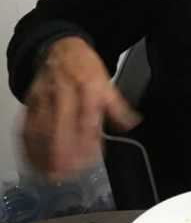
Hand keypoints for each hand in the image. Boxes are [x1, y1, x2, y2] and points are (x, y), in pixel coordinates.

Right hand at [22, 37, 140, 177]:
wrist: (60, 48)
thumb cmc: (85, 68)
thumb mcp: (107, 83)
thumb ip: (118, 107)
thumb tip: (131, 124)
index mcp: (86, 89)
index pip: (86, 119)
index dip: (87, 142)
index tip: (89, 161)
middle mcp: (63, 94)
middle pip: (59, 126)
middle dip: (60, 152)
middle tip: (64, 174)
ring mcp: (44, 98)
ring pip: (40, 129)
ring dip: (42, 154)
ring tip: (49, 174)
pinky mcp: (30, 103)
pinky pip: (26, 126)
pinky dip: (28, 146)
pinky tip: (33, 161)